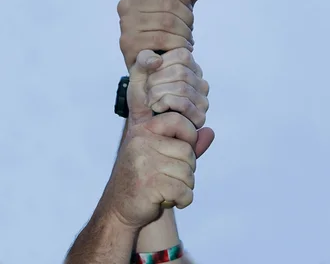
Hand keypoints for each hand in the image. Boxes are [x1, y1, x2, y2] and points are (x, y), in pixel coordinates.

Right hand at [102, 113, 208, 229]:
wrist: (119, 209)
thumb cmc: (144, 177)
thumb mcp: (162, 153)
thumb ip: (187, 142)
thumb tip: (210, 132)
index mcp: (143, 128)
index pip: (178, 120)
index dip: (188, 135)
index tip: (180, 150)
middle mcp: (141, 141)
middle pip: (187, 151)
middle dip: (187, 168)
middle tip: (171, 177)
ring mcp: (144, 162)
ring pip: (188, 172)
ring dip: (185, 186)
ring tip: (169, 189)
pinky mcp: (149, 184)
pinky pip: (183, 191)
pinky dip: (184, 199)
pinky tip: (171, 200)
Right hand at [117, 0, 200, 69]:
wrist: (145, 64)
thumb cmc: (158, 31)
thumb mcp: (173, 8)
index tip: (188, 8)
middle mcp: (126, 4)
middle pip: (169, 3)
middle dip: (186, 18)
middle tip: (189, 28)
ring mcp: (126, 23)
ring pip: (167, 22)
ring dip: (184, 33)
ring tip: (186, 39)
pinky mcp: (129, 43)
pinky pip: (161, 39)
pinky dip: (176, 45)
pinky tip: (180, 48)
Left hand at [127, 48, 209, 127]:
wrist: (141, 123)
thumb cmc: (143, 97)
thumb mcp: (138, 73)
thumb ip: (143, 59)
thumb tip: (157, 60)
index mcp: (190, 68)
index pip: (182, 54)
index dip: (162, 63)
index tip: (149, 74)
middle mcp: (200, 83)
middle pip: (181, 71)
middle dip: (157, 80)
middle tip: (147, 90)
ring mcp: (202, 100)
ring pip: (182, 87)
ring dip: (158, 93)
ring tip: (150, 100)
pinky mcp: (199, 117)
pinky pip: (184, 103)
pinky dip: (165, 103)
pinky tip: (157, 107)